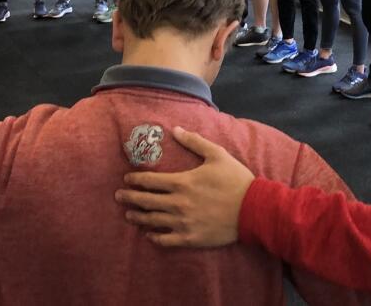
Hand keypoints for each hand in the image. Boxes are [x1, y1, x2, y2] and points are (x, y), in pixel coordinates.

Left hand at [115, 126, 253, 247]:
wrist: (253, 209)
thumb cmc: (235, 180)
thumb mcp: (217, 154)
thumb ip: (194, 142)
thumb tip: (175, 129)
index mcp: (182, 182)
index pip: (150, 181)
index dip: (135, 179)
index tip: (126, 179)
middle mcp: (178, 203)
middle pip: (146, 201)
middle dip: (129, 198)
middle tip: (118, 196)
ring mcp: (183, 222)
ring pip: (153, 221)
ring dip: (138, 218)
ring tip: (128, 215)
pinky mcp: (190, 238)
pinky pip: (166, 240)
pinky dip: (155, 237)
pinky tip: (149, 235)